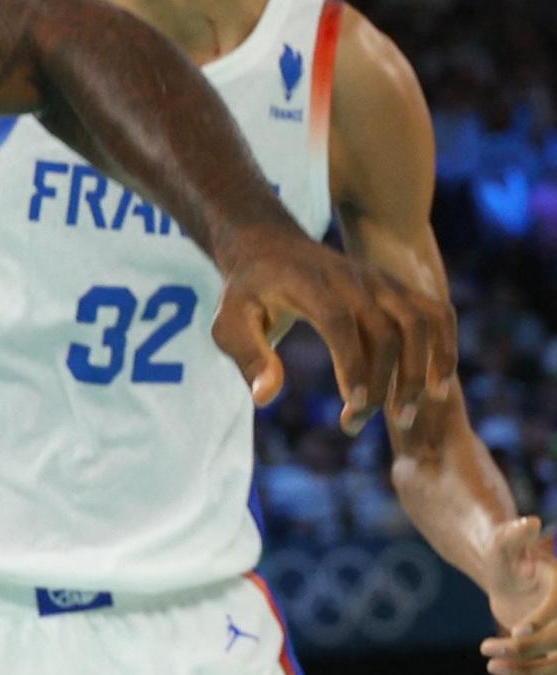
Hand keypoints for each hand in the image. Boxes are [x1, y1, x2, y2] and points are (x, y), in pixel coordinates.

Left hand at [209, 228, 451, 433]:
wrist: (269, 249)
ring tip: (408, 415)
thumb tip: (266, 398)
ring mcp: (382, 280)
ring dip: (422, 369)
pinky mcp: (398, 287)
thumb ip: (248, 357)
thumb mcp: (229, 323)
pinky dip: (445, 347)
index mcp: (308, 284)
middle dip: (382, 381)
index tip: (353, 405)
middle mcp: (353, 278)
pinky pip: (436, 314)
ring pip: (420, 322)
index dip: (350, 362)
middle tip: (358, 424)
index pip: (338, 321)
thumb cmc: (246, 294)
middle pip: (385, 328)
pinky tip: (438, 386)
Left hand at [479, 516, 556, 674]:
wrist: (508, 578)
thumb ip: (512, 537)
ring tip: (492, 666)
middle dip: (527, 650)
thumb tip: (528, 523)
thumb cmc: (503, 557)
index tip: (516, 631)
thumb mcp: (503, 545)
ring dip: (528, 672)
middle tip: (487, 650)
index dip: (543, 621)